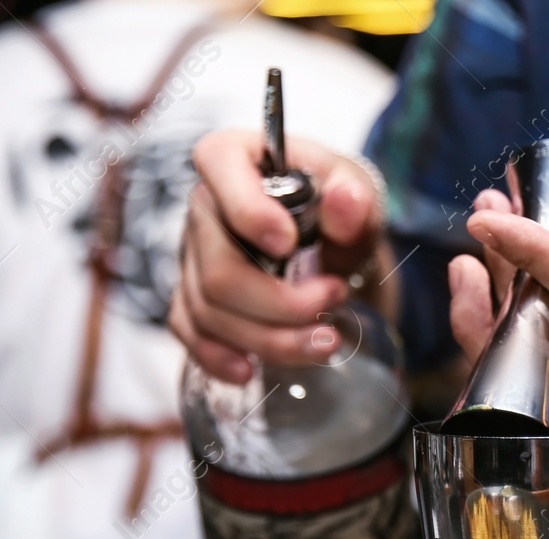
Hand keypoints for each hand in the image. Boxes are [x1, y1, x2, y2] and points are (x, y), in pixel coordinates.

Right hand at [170, 130, 384, 381]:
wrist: (333, 244)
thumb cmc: (336, 206)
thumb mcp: (357, 192)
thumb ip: (354, 197)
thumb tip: (348, 202)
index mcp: (235, 158)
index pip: (217, 166)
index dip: (248, 211)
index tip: (290, 244)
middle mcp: (204, 207)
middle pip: (217, 269)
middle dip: (279, 302)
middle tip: (334, 301)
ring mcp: (193, 256)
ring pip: (209, 311)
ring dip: (270, 339)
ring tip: (326, 343)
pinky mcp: (195, 297)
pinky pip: (191, 333)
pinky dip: (219, 357)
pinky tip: (251, 371)